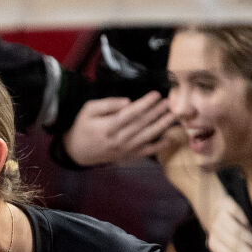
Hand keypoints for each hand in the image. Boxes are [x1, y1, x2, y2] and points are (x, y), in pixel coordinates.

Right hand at [61, 94, 176, 166]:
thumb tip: (127, 102)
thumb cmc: (82, 127)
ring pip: (147, 136)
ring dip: (162, 125)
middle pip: (141, 124)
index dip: (144, 104)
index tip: (156, 94)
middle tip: (169, 102)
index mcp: (106, 127)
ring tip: (174, 115)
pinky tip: (169, 138)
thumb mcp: (87, 110)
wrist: (77, 151)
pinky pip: (146, 152)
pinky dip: (158, 146)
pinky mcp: (127, 156)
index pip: (129, 114)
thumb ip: (107, 104)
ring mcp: (123, 150)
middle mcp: (117, 139)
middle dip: (157, 112)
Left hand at [205, 195, 251, 251]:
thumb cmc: (219, 232)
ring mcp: (220, 220)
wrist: (210, 207)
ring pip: (238, 233)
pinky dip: (247, 224)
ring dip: (251, 241)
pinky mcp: (227, 207)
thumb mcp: (220, 250)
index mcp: (213, 245)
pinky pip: (239, 218)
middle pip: (234, 246)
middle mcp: (215, 233)